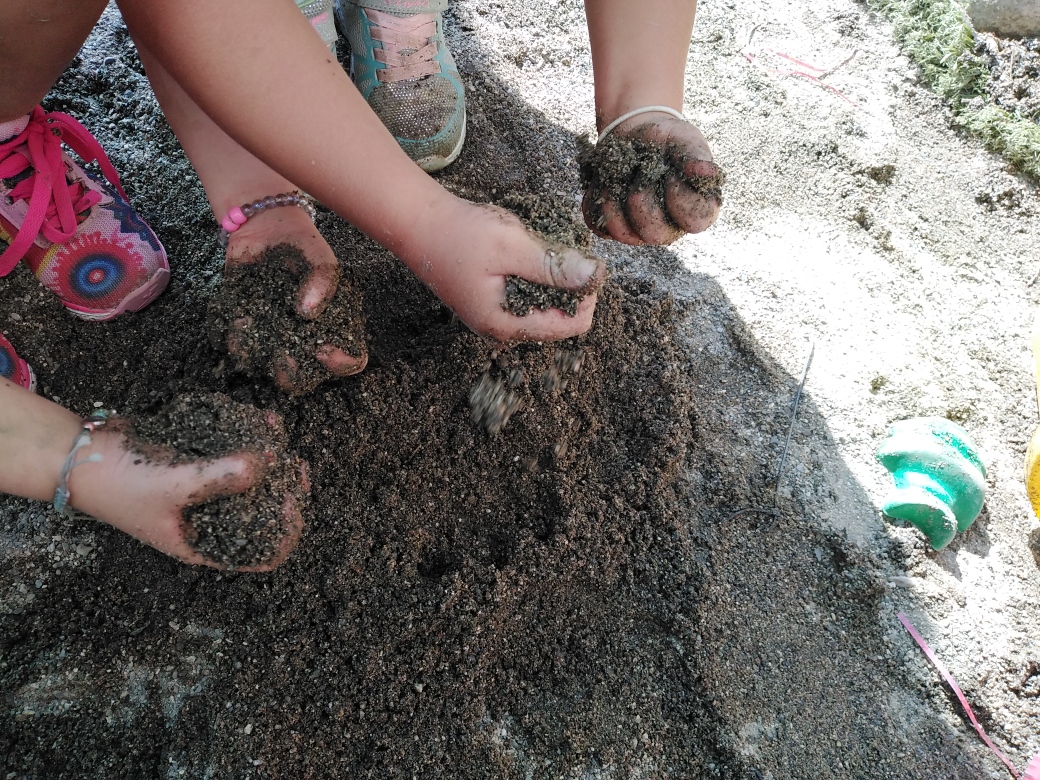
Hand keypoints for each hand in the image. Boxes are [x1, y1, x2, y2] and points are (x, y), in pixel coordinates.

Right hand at [70, 410, 305, 571]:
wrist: (81, 455)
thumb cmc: (120, 483)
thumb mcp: (173, 484)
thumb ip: (218, 477)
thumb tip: (264, 464)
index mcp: (205, 545)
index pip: (261, 555)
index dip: (284, 533)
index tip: (290, 502)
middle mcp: (212, 523)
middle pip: (264, 515)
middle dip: (284, 492)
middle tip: (296, 468)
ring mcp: (208, 494)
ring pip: (254, 483)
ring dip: (272, 462)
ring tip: (283, 439)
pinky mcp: (202, 466)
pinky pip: (235, 456)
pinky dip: (250, 440)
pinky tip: (265, 422)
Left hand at [221, 206, 366, 393]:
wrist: (265, 227)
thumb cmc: (303, 246)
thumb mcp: (321, 258)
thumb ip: (323, 282)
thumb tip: (306, 312)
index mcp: (332, 330)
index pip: (348, 361)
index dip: (340, 363)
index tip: (325, 350)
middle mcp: (301, 342)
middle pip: (302, 378)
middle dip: (291, 375)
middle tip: (282, 358)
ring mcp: (270, 337)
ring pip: (261, 366)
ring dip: (253, 353)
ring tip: (246, 326)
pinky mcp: (240, 327)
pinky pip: (233, 343)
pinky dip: (230, 334)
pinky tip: (236, 317)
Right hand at [405, 201, 606, 343]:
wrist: (418, 224)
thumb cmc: (460, 234)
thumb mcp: (511, 246)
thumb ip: (553, 265)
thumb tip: (596, 276)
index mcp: (506, 324)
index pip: (570, 326)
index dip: (586, 296)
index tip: (583, 263)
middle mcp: (501, 328)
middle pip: (559, 319)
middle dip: (569, 287)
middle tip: (562, 250)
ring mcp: (494, 316)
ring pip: (544, 307)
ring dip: (553, 280)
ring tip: (543, 249)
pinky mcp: (491, 302)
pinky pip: (528, 297)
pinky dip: (537, 276)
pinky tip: (528, 253)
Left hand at [582, 112, 722, 245]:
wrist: (636, 135)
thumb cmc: (668, 141)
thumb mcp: (686, 140)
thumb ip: (697, 156)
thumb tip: (707, 173)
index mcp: (696, 212)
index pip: (694, 221)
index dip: (680, 196)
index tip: (672, 173)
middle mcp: (668, 229)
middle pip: (653, 233)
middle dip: (642, 197)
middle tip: (643, 171)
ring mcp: (638, 232)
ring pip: (621, 232)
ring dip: (616, 195)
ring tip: (624, 171)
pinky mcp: (611, 227)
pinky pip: (596, 222)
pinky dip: (598, 196)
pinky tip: (608, 180)